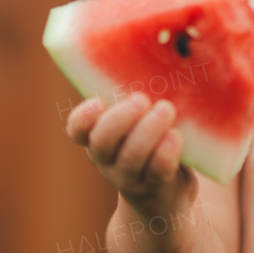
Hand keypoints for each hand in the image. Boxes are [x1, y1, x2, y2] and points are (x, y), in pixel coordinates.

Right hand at [64, 93, 197, 216]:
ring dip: (148, 131)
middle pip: (102, 141)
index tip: (98, 101)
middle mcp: (108, 161)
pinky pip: (158, 171)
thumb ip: (135, 101)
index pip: (77, 130)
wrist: (167, 199)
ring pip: (131, 157)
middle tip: (141, 99)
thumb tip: (154, 54)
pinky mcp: (157, 188)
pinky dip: (166, 153)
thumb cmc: (151, 145)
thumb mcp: (136, 124)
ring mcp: (130, 178)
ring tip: (166, 109)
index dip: (83, 117)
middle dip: (121, 118)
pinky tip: (176, 136)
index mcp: (97, 139)